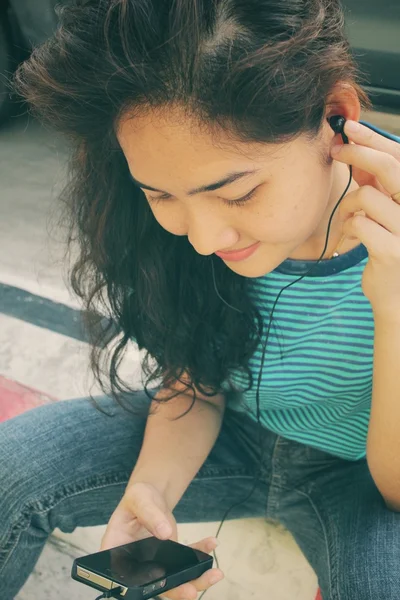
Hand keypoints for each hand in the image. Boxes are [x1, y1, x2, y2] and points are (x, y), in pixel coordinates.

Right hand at [100, 482, 223, 598]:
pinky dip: (201, 555)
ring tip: (214, 574)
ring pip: (174, 579)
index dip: (141, 586)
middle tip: (191, 591)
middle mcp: (136, 564)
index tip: (161, 583)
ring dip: (195, 579)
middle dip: (175, 590)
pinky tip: (211, 544)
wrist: (150, 496)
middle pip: (154, 585)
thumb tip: (165, 532)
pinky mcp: (172, 557)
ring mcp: (155, 563)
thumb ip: (150, 514)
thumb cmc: (138, 498)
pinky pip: (187, 560)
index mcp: (117, 552)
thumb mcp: (140, 499)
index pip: (124, 577)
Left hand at [331, 120, 399, 319]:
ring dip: (347, 206)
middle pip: (389, 167)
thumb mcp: (382, 209)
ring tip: (347, 221)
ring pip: (366, 196)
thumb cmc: (387, 246)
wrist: (395, 294)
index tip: (348, 127)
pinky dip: (346, 229)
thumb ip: (374, 182)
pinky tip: (347, 241)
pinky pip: (358, 224)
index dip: (374, 138)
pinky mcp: (392, 251)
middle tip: (336, 151)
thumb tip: (351, 146)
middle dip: (357, 154)